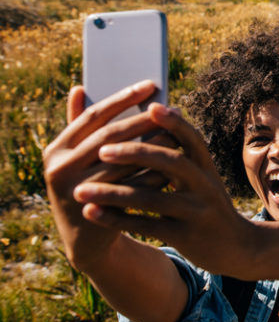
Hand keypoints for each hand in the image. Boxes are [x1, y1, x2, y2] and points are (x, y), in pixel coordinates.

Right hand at [43, 81, 162, 271]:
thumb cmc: (88, 183)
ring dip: (154, 146)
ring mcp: (76, 191)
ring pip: (124, 162)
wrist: (87, 236)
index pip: (95, 116)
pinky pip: (133, 187)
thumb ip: (82, 124)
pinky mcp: (98, 210)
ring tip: (178, 132)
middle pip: (111, 137)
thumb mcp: (79, 156)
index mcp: (56, 149)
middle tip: (172, 107)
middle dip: (144, 120)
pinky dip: (155, 173)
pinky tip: (176, 162)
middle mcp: (59, 169)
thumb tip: (80, 87)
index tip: (151, 84)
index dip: (124, 98)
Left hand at [72, 103, 254, 275]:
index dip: (173, 123)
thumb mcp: (202, 179)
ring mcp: (197, 212)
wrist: (236, 246)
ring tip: (80, 191)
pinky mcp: (186, 236)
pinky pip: (147, 226)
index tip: (151, 107)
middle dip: (135, 153)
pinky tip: (93, 213)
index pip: (192, 139)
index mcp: (207, 167)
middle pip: (172, 163)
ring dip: (113, 193)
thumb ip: (181, 157)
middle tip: (101, 150)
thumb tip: (151, 124)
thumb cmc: (206, 205)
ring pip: (153, 198)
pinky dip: (118, 219)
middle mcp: (205, 186)